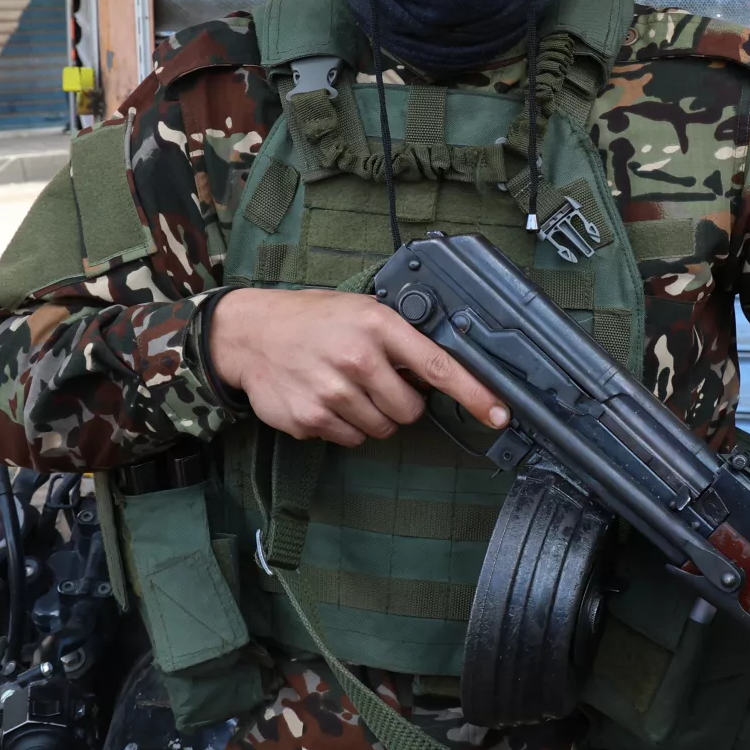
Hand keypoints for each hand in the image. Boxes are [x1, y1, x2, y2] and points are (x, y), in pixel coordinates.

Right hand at [209, 287, 506, 447]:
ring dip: (373, 416)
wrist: (250, 334)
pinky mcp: (311, 419)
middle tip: (377, 382)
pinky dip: (345, 426)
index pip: (439, 366)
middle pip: (411, 411)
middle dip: (402, 403)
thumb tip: (444, 370)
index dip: (474, 394)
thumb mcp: (361, 310)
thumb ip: (401, 337)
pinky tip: (325, 399)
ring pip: (382, 429)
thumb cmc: (313, 319)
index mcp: (377, 326)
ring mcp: (333, 392)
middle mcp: (357, 359)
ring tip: (346, 387)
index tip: (499, 414)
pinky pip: (350, 439)